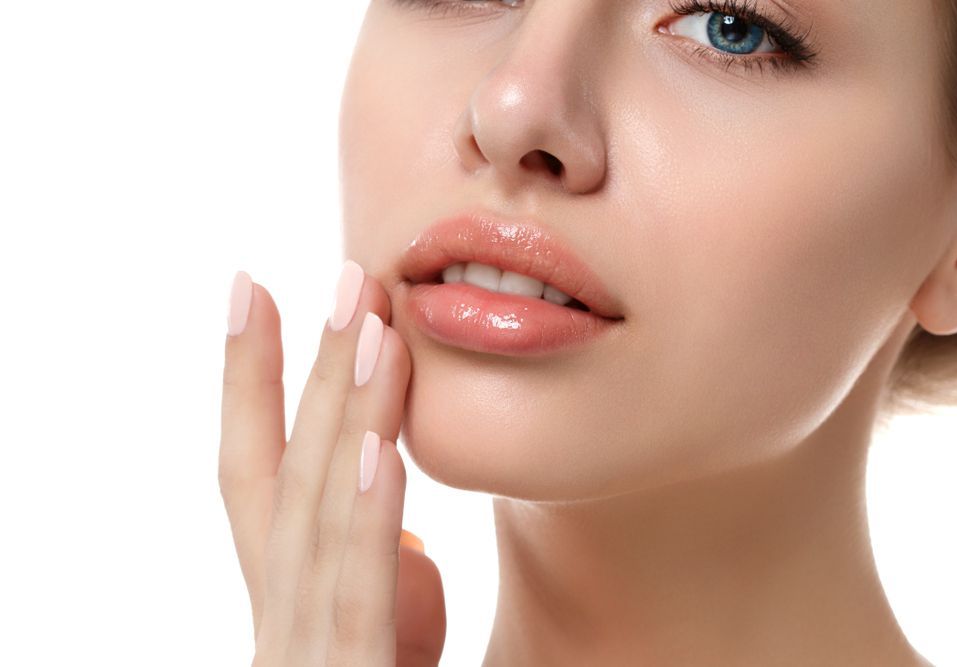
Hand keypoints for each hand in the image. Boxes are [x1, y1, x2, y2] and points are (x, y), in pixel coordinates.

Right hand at [218, 265, 445, 665]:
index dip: (248, 378)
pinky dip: (366, 519)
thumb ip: (377, 575)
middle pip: (286, 473)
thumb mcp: (385, 640)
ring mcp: (304, 654)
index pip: (255, 471)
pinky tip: (380, 450)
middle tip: (347, 276)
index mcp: (287, 595)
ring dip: (343, 415)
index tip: (256, 288)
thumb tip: (402, 525)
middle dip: (310, 370)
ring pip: (318, 515)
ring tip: (370, 327)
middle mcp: (281, 616)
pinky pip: (359, 597)